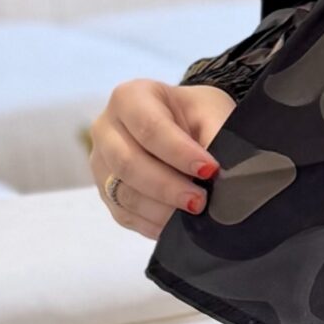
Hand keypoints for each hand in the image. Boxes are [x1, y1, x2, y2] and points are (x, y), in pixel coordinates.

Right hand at [89, 79, 236, 240]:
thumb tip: (221, 175)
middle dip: (168, 186)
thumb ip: (216, 136)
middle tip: (200, 201)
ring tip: (193, 214)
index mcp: (130, 97)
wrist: (184, 126)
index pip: (150, 127)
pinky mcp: (107, 194)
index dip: (179, 152)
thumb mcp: (212, 112)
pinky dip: (153, 224)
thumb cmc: (196, 115)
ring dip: (161, 210)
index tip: (209, 170)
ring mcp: (101, 164)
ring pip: (124, 193)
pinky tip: (178, 225)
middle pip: (129, 163)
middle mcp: (106, 129)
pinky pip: (125, 215)